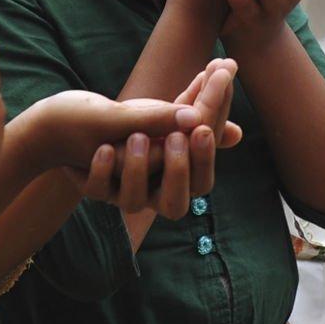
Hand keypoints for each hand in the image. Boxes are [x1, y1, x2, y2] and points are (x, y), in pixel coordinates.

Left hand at [71, 61, 242, 216]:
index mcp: (179, 179)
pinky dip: (101, 171)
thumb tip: (238, 132)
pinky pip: (97, 189)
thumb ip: (202, 118)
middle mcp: (153, 192)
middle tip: (176, 137)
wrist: (85, 126)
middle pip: (175, 206)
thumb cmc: (139, 124)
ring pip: (133, 201)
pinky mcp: (93, 185)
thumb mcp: (171, 117)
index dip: (205, 159)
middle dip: (178, 171)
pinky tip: (102, 148)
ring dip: (138, 169)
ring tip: (136, 136)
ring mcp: (121, 191)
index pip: (202, 181)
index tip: (203, 128)